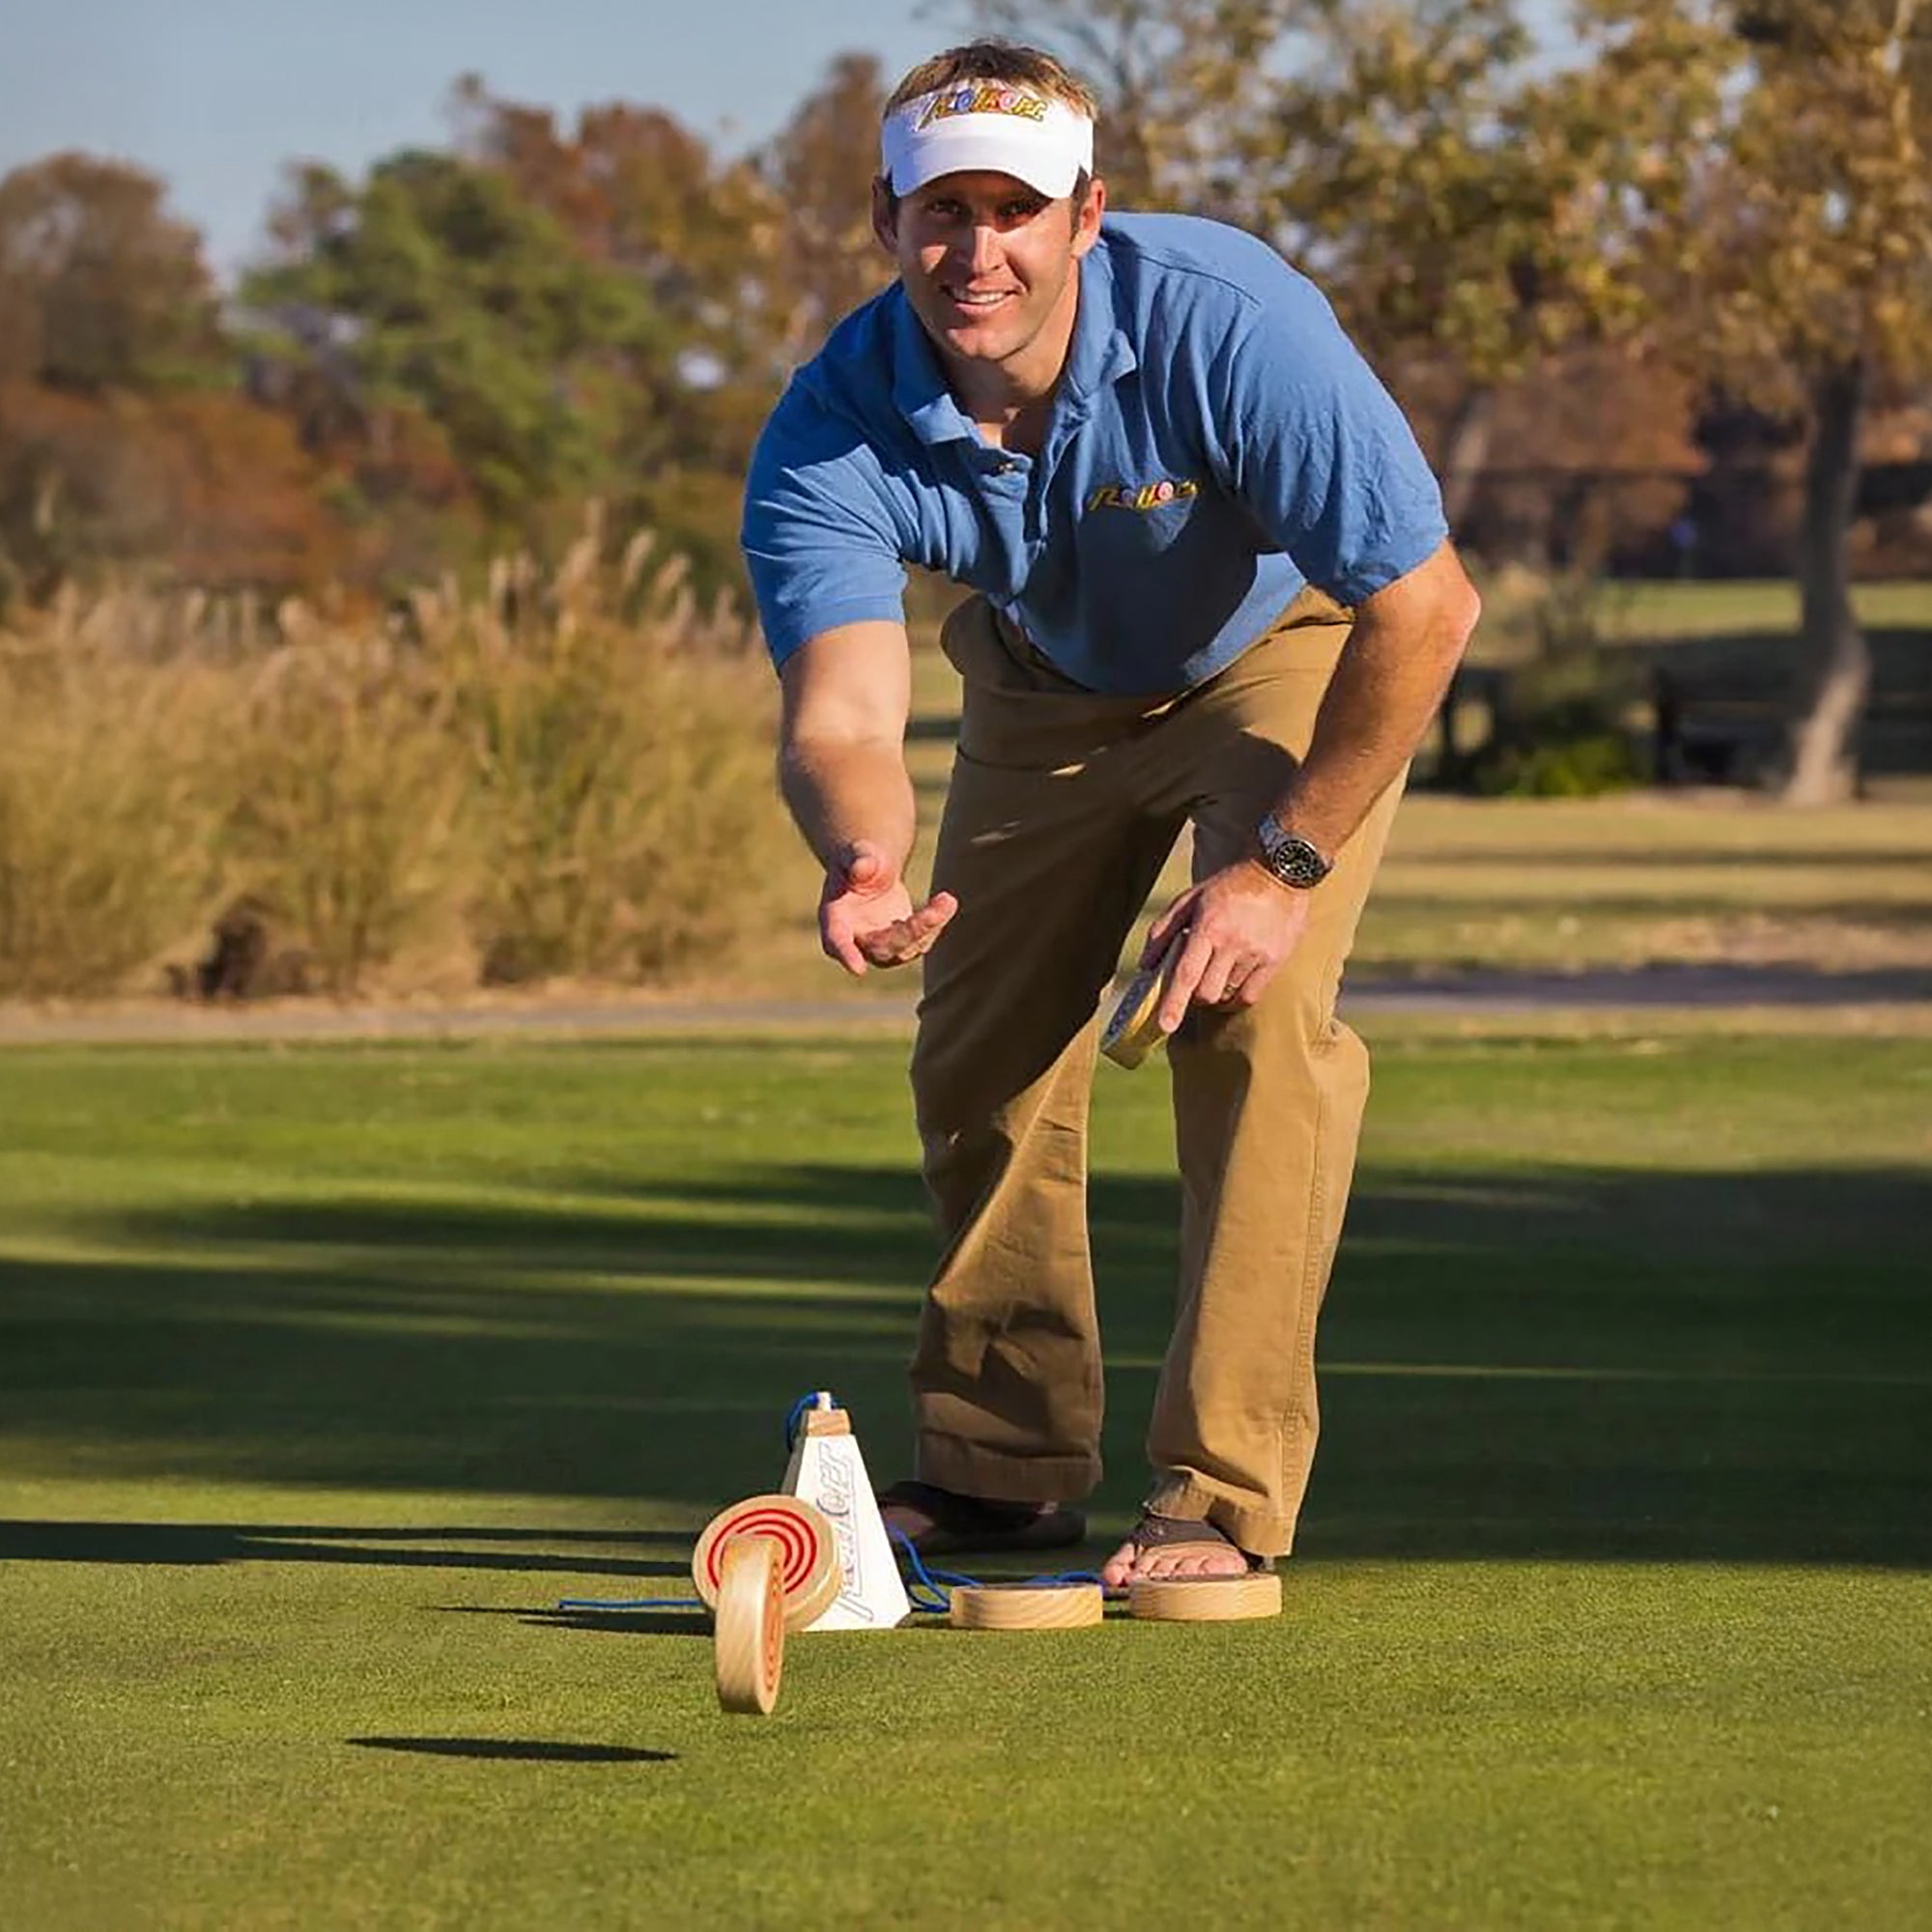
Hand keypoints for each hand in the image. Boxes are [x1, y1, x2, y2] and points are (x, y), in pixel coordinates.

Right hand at [819, 840, 957, 975]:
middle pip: (881, 948)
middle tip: (935, 911)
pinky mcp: (902, 945)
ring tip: (947, 900)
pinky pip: (921, 942)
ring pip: (905, 949)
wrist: (872, 867)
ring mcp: (879, 946)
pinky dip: (935, 923)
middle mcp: (855, 939)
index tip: (858, 969)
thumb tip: (863, 868)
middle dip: (910, 932)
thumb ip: (857, 860)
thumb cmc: (858, 860)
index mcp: (834, 919)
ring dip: (929, 927)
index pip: (836, 941)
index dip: (845, 955)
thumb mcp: (856, 853)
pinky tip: (945, 903)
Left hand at [1143, 860, 1311, 1030]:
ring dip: (1217, 991)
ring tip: (1219, 968)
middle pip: (1207, 993)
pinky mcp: (1275, 961)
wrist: (1281, 872)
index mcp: (1208, 927)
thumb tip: (1145, 966)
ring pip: (1227, 995)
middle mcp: (1232, 943)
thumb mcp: (1190, 899)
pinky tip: (1234, 980)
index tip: (1165, 1026)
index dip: (1174, 1002)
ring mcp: (1256, 954)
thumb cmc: (1229, 886)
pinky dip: (1237, 996)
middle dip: (1195, 995)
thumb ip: (1163, 932)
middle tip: (1196, 979)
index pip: (1187, 974)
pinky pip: (1250, 996)